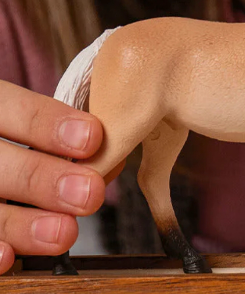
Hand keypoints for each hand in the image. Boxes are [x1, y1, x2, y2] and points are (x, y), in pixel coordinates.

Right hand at [0, 80, 104, 272]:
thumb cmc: (17, 130)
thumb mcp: (29, 117)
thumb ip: (63, 135)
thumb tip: (112, 160)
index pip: (13, 108)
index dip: (50, 124)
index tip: (93, 138)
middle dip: (46, 179)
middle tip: (90, 194)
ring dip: (22, 224)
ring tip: (64, 233)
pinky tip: (8, 258)